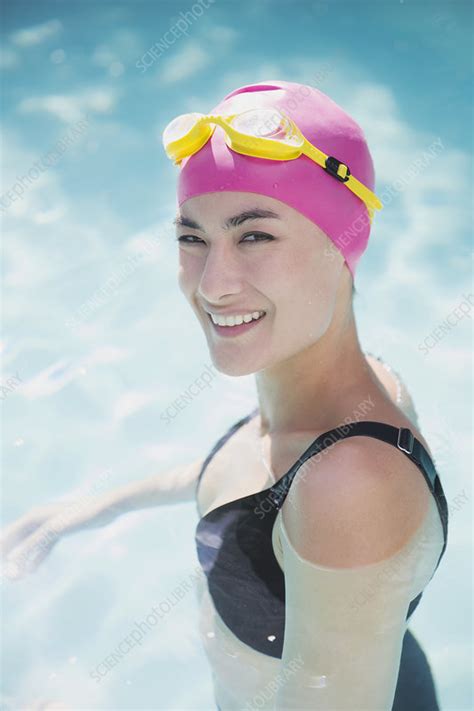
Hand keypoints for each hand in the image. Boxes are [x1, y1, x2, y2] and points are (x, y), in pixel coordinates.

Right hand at [0, 497, 117, 580]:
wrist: (101, 510)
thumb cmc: (76, 517)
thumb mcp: (51, 531)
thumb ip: (31, 545)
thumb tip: (11, 560)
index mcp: (34, 515)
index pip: (10, 534)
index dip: (2, 548)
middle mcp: (38, 518)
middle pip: (18, 539)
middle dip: (10, 556)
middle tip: (6, 575)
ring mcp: (49, 524)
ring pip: (31, 545)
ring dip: (23, 560)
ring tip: (15, 578)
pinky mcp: (60, 530)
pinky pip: (43, 546)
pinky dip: (37, 558)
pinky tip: (32, 572)